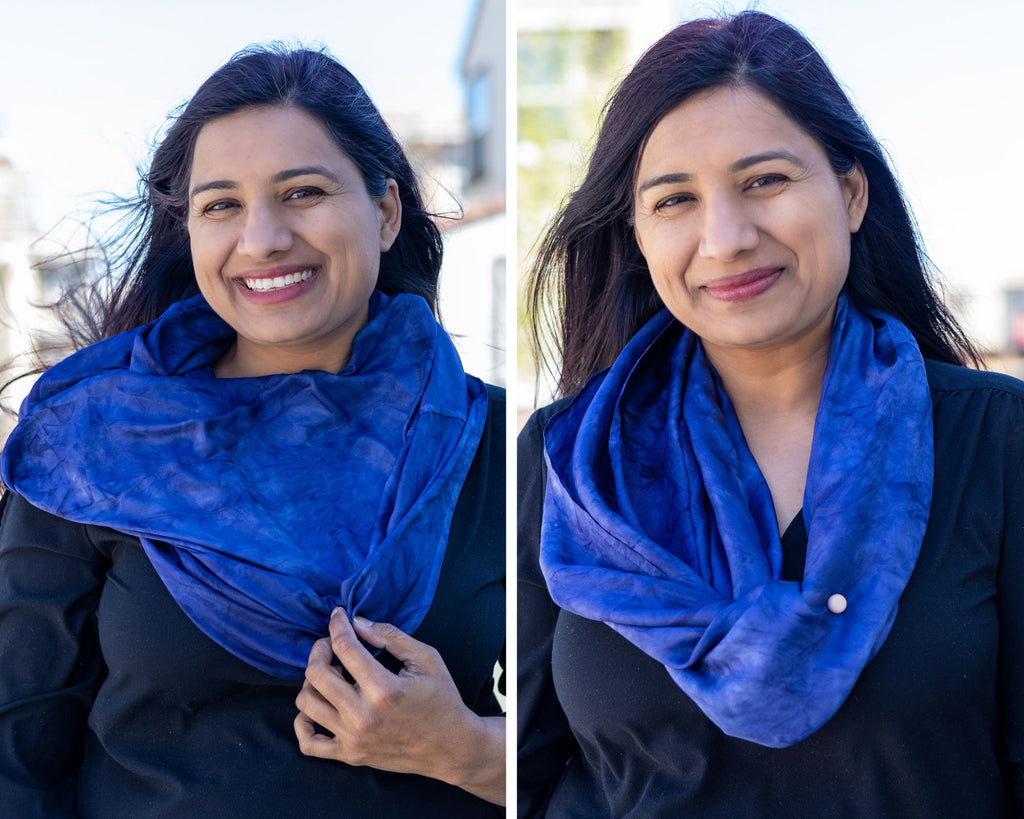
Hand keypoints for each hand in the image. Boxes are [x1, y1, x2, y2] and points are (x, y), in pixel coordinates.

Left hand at [294, 608, 504, 804]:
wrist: (451, 747)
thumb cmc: (442, 699)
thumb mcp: (426, 659)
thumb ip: (391, 636)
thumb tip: (357, 622)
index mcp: (384, 689)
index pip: (344, 647)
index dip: (337, 624)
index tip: (337, 615)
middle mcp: (362, 715)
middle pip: (316, 673)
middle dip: (320, 649)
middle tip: (331, 643)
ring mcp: (353, 739)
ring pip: (306, 703)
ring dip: (312, 681)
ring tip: (331, 674)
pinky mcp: (349, 755)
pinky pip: (308, 742)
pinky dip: (303, 722)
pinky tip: (318, 706)